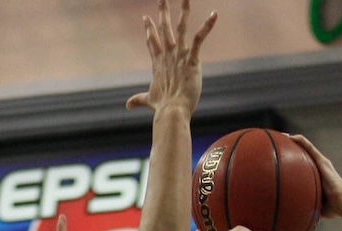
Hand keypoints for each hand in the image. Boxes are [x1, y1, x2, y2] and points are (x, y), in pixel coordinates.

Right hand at [125, 0, 217, 116]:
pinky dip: (207, 26)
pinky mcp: (191, 58)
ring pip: (180, 27)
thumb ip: (138, 100)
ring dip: (183, 10)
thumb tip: (126, 105)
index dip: (149, 29)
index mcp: (158, 63)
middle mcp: (167, 55)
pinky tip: (214, 14)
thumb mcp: (149, 100)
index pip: (152, 41)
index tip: (145, 17)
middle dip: (162, 11)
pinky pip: (199, 38)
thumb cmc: (162, 106)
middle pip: (163, 28)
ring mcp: (179, 55)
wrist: (172, 110)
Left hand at [289, 134, 341, 218]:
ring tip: (281, 137)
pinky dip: (300, 141)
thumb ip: (308, 206)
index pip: (305, 165)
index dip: (295, 161)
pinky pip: (309, 147)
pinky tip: (290, 137)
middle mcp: (320, 166)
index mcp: (319, 176)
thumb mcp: (316, 205)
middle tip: (280, 145)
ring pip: (306, 147)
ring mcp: (321, 162)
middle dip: (293, 148)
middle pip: (305, 153)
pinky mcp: (322, 160)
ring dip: (294, 141)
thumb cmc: (333, 207)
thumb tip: (297, 215)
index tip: (283, 160)